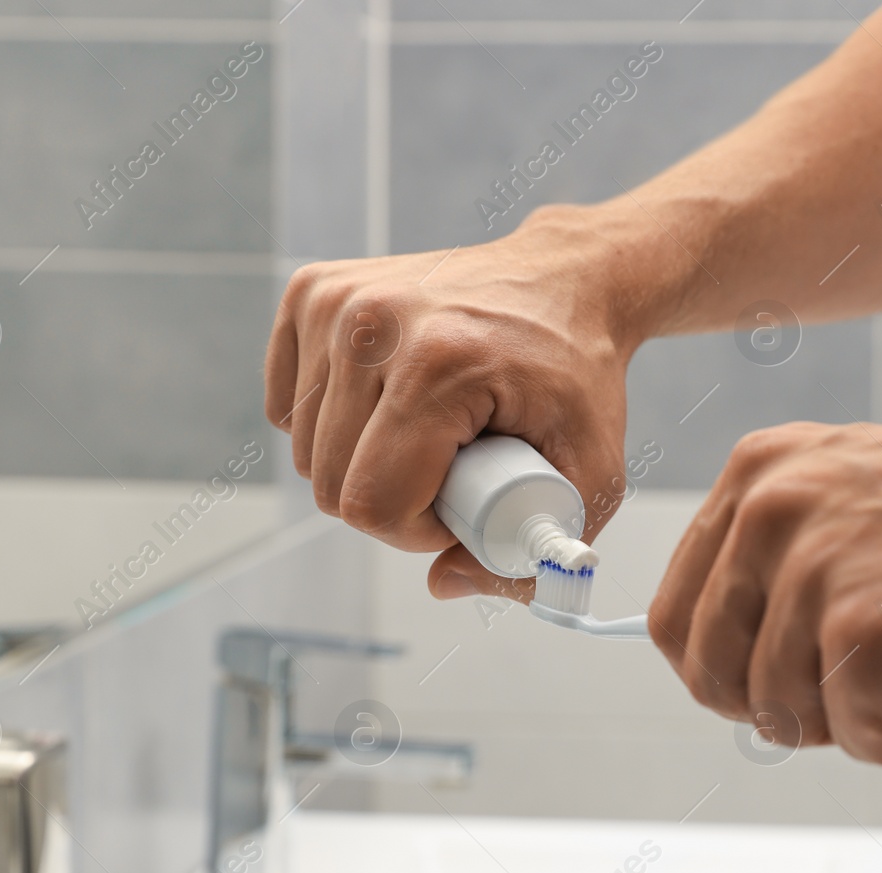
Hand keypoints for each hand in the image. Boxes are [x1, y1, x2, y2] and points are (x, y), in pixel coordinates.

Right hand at [264, 207, 639, 600]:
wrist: (563, 280)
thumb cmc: (576, 374)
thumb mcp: (594, 472)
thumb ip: (538, 549)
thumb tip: (445, 583)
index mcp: (440, 364)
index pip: (373, 503)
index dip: (416, 532)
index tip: (464, 505)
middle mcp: (374, 323)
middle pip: (332, 485)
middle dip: (392, 504)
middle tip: (450, 473)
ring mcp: (335, 300)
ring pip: (306, 451)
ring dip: (362, 465)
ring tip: (426, 434)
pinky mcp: (311, 292)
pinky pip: (287, 407)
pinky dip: (328, 425)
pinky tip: (384, 405)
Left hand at [647, 411, 881, 763]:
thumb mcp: (864, 499)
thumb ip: (781, 559)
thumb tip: (709, 663)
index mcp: (761, 470)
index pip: (676, 617)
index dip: (734, 671)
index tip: (808, 667)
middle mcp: (771, 508)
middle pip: (711, 680)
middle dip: (793, 704)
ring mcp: (814, 572)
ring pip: (786, 721)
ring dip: (872, 715)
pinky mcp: (865, 641)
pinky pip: (863, 744)